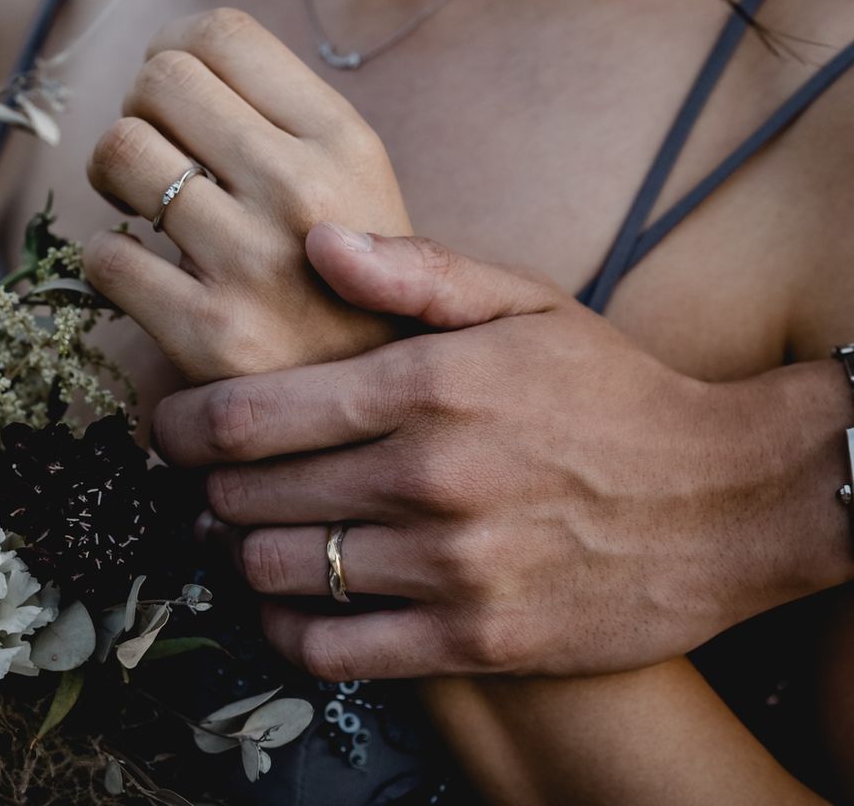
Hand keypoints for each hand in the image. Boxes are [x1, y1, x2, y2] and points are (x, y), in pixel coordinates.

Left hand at [84, 8, 411, 381]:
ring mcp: (254, 264)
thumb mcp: (356, 181)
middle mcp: (302, 191)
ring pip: (120, 151)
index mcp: (344, 140)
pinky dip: (110, 259)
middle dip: (140, 109)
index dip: (174, 50)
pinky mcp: (209, 335)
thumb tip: (173, 57)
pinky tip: (148, 273)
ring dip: (115, 175)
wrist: (381, 404)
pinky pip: (105, 256)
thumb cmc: (352, 281)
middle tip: (159, 155)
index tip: (174, 98)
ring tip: (145, 208)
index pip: (220, 33)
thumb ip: (283, 116)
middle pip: (159, 79)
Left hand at [153, 228, 853, 678]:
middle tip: (202, 479)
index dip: (185, 424)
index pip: (254, 415)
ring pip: (281, 572)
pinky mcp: (475, 640)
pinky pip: (336, 652)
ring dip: (241, 553)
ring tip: (242, 533)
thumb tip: (314, 240)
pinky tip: (287, 605)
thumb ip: (413, 269)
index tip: (167, 424)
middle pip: (252, 495)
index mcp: (427, 385)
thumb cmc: (610, 389)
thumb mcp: (524, 301)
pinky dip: (289, 632)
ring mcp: (450, 568)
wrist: (724, 499)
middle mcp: (428, 478)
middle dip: (207, 487)